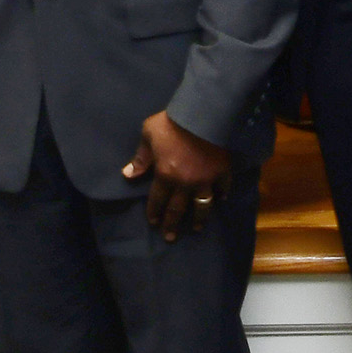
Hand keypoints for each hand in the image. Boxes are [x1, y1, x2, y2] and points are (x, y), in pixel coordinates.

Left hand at [121, 111, 232, 240]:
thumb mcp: (149, 134)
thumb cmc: (172, 123)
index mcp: (165, 175)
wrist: (204, 114)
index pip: (157, 200)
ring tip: (196, 228)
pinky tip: (222, 200)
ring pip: (202, 206)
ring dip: (198, 218)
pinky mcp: (223, 172)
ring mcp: (206, 180)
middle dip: (172, 224)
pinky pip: (224, 187)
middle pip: (177, 209)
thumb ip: (141, 157)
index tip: (153, 222)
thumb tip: (128, 174)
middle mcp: (185, 184)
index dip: (154, 212)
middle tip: (170, 237)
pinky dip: (223, 194)